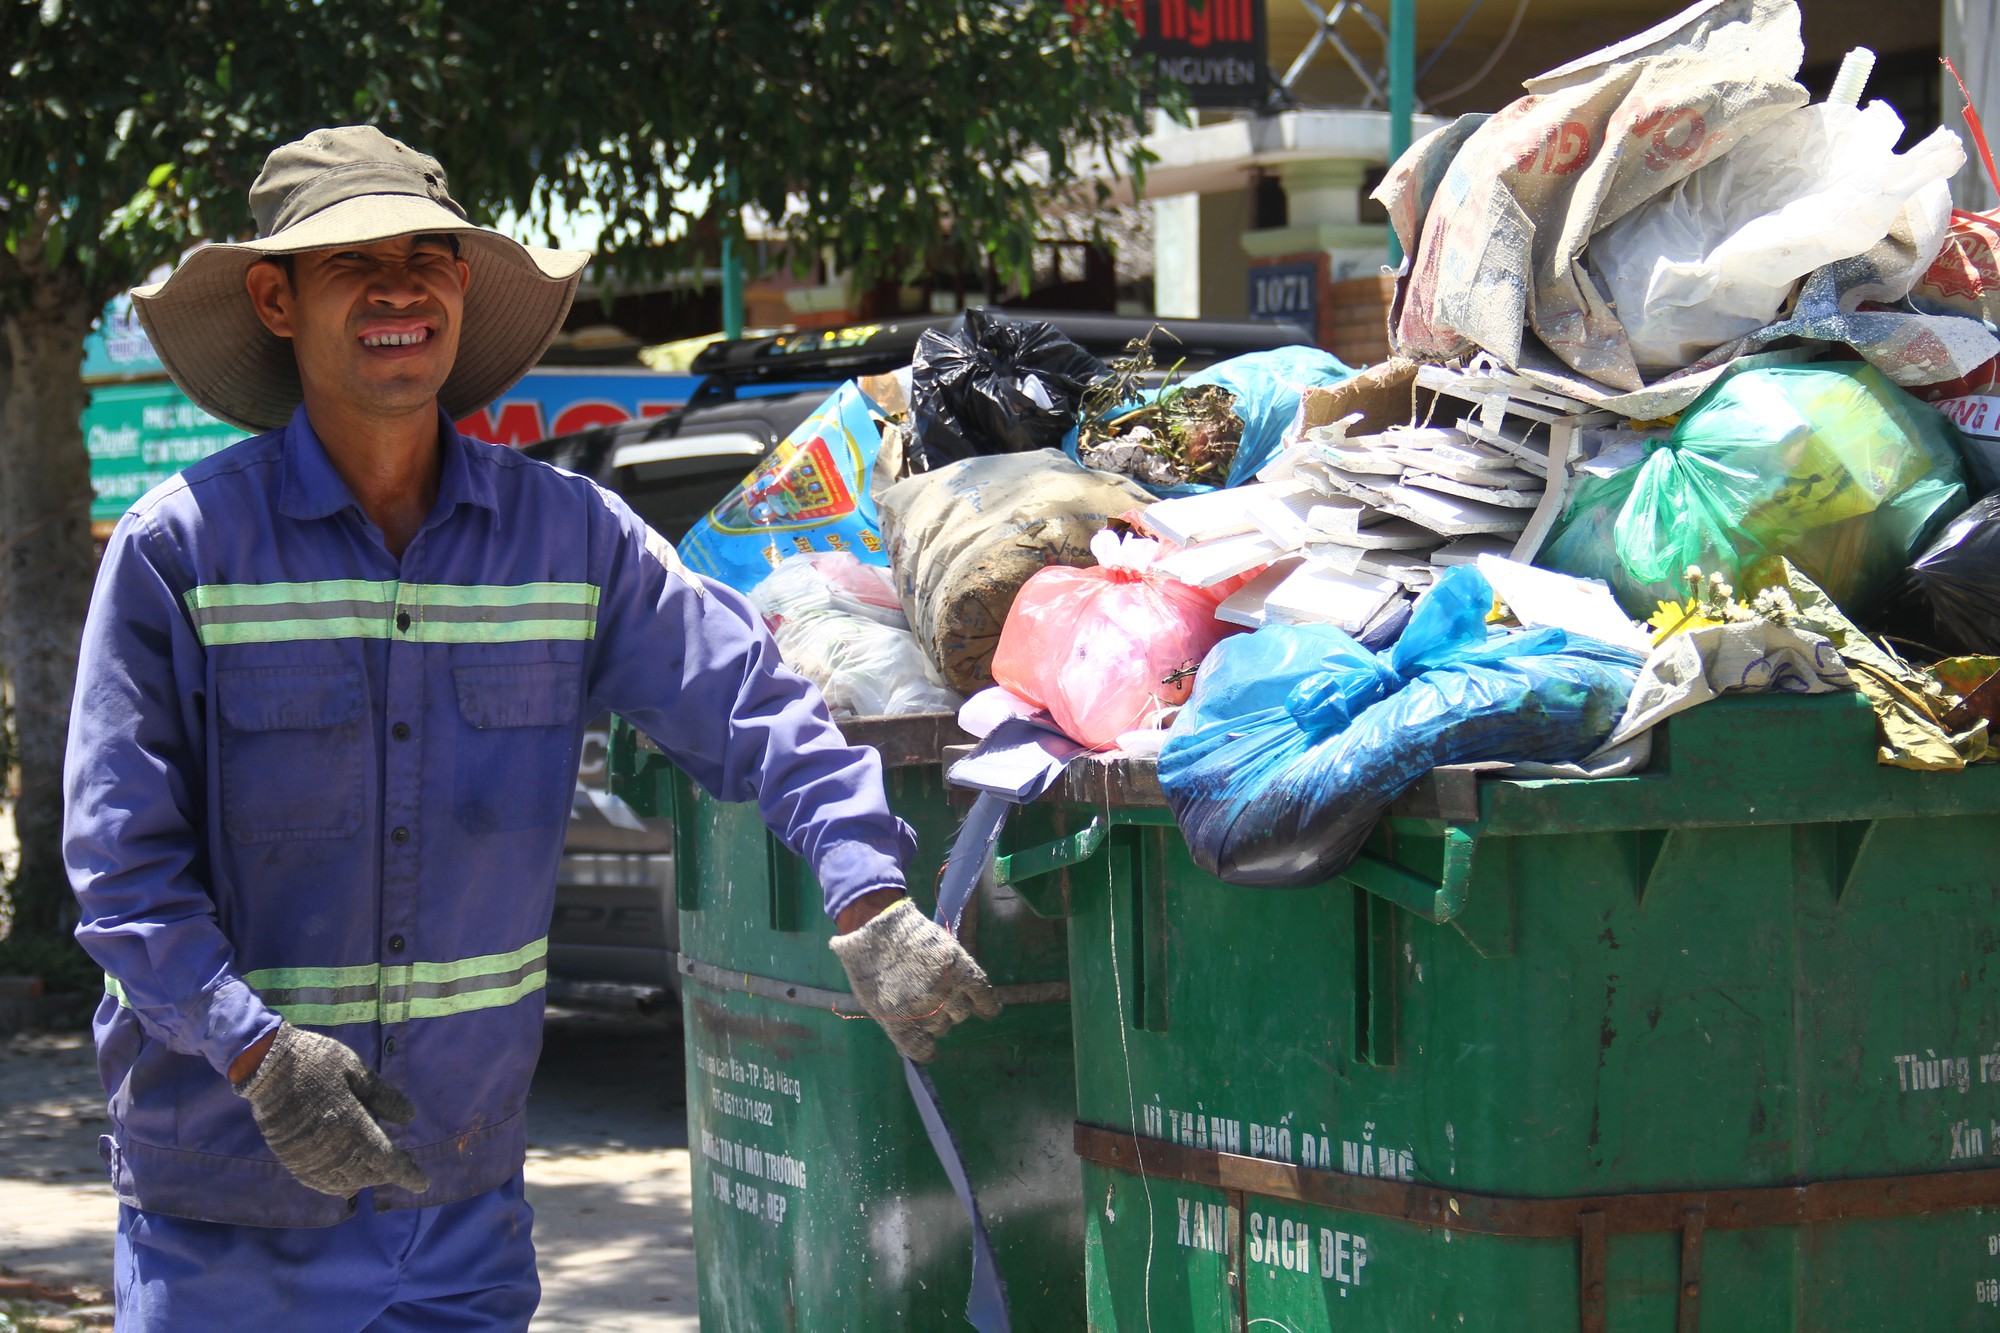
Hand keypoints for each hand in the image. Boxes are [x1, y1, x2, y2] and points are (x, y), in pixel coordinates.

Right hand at [231, 1022, 430, 1196]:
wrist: (267, 1065)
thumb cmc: (318, 1062)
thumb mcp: (359, 1072)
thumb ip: (385, 1097)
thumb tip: (409, 1118)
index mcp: (353, 1128)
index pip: (387, 1162)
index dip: (408, 1175)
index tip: (423, 1183)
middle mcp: (332, 1151)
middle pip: (367, 1175)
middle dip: (387, 1173)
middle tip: (401, 1164)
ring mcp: (309, 1158)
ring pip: (343, 1184)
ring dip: (363, 1180)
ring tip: (374, 1170)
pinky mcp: (290, 1158)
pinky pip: (318, 1182)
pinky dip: (335, 1184)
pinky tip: (342, 1178)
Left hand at [829, 897, 1001, 1062]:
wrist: (876, 926)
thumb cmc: (868, 964)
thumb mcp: (873, 1002)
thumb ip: (896, 1023)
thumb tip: (914, 1039)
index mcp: (900, 1022)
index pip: (922, 1049)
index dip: (926, 1048)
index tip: (927, 1046)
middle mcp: (925, 1009)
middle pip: (942, 1027)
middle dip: (935, 1017)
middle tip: (927, 1000)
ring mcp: (945, 988)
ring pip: (961, 1012)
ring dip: (954, 1007)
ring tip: (945, 991)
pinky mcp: (961, 969)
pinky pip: (982, 995)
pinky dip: (987, 1005)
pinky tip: (986, 1010)